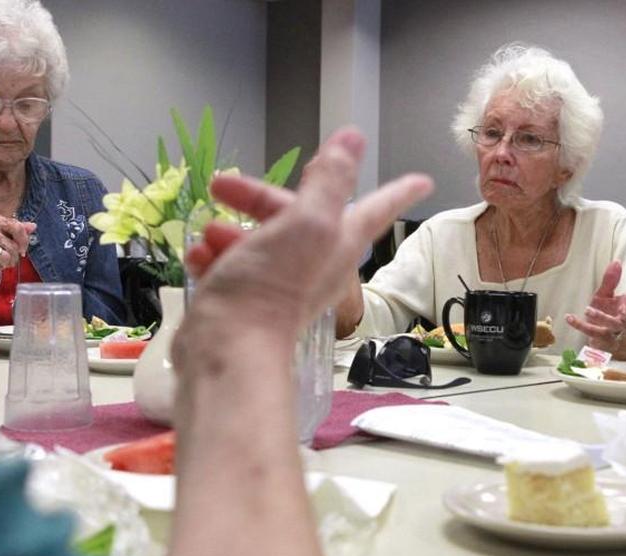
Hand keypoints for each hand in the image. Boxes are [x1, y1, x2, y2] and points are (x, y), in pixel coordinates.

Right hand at [180, 127, 433, 353]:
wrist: (229, 346)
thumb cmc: (273, 285)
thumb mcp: (306, 222)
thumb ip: (328, 180)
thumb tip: (352, 139)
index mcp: (339, 242)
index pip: (376, 207)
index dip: (398, 190)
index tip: (424, 181)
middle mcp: (316, 262)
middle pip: (296, 213)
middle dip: (258, 197)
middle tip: (223, 186)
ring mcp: (280, 283)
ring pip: (258, 239)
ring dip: (230, 230)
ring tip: (212, 235)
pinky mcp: (245, 300)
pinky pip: (231, 266)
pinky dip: (214, 258)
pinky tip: (202, 259)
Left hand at [565, 260, 625, 350]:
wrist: (606, 338)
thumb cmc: (608, 312)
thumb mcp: (607, 295)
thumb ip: (611, 280)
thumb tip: (616, 262)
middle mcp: (624, 320)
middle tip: (623, 309)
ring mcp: (613, 332)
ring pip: (611, 327)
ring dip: (601, 318)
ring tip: (588, 310)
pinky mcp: (601, 340)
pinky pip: (591, 333)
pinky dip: (580, 325)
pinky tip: (569, 317)